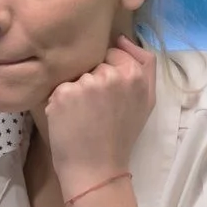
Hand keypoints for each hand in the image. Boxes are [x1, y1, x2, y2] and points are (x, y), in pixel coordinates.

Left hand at [41, 37, 157, 192]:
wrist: (97, 168)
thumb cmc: (121, 134)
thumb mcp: (146, 99)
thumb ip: (144, 64)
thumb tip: (122, 37)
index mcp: (135, 74)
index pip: (115, 52)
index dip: (110, 72)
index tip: (109, 95)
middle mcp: (112, 74)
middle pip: (94, 62)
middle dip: (93, 79)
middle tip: (98, 109)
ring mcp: (86, 83)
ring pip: (76, 75)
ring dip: (76, 90)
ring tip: (85, 115)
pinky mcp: (64, 93)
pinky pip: (60, 87)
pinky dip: (60, 101)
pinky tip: (70, 119)